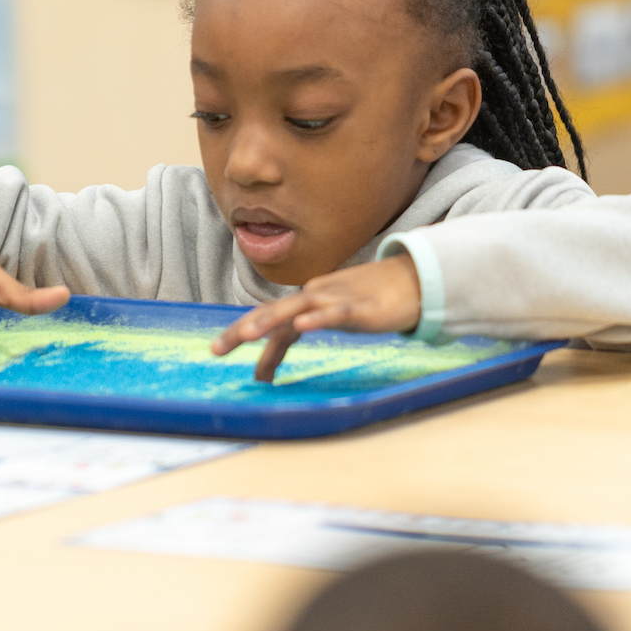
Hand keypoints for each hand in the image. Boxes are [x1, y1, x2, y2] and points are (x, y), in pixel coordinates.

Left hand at [210, 254, 421, 382]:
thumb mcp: (334, 310)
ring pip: (298, 308)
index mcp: (308, 297)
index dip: (242, 331)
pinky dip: (319, 318)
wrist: (413, 280)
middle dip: (243, 329)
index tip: (220, 351)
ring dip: (271, 321)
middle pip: (273, 310)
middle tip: (216, 349)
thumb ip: (309, 321)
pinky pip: (336, 312)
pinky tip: (304, 325)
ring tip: (248, 335)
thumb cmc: (373, 298)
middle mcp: (316, 294)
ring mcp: (338, 299)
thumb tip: (284, 341)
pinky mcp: (361, 308)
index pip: (269, 314)